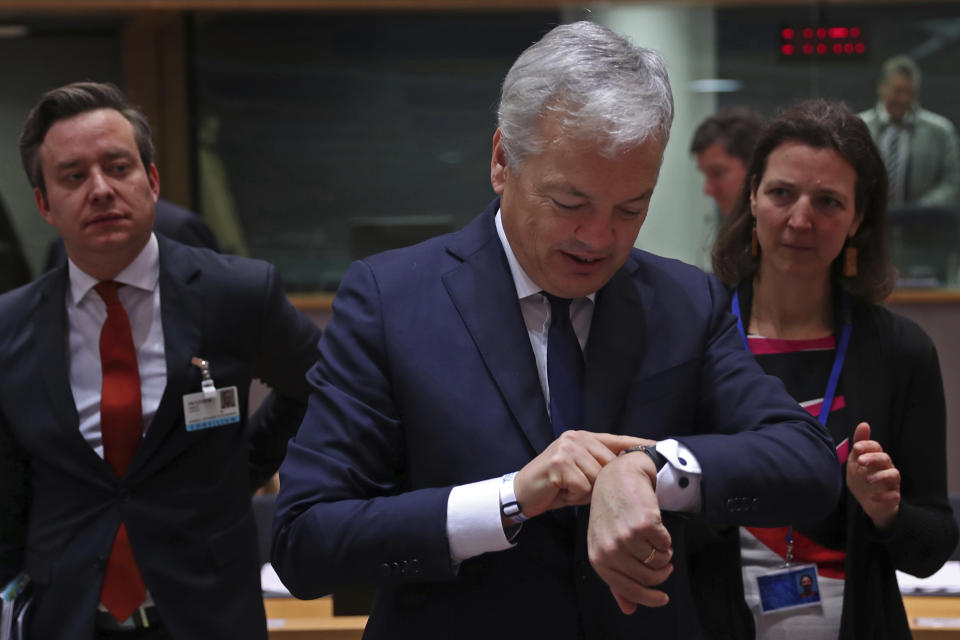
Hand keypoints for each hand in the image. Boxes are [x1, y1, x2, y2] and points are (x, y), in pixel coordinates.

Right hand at [513, 431, 653, 518]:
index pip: (618, 439)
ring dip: (587, 492)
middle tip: (582, 489)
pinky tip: (563, 492)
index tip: (660, 446)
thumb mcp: (581, 472)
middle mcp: (576, 438)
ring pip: (598, 478)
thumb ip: (601, 468)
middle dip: (604, 483)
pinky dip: (575, 496)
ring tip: (570, 490)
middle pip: (610, 464)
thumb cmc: (555, 486)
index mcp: (584, 437)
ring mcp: (567, 449)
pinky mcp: (560, 463)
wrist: (522, 494)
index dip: (638, 444)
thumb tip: (630, 474)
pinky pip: (584, 486)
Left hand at [587, 451, 673, 613]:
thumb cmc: (612, 510)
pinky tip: (658, 527)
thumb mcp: (607, 543)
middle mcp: (610, 550)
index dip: (648, 597)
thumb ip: (618, 579)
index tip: (662, 599)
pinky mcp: (643, 524)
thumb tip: (629, 610)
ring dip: (664, 554)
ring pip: (659, 562)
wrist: (619, 476)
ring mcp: (626, 537)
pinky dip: (667, 540)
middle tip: (664, 560)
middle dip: (661, 573)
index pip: (627, 589)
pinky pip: (666, 545)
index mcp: (598, 558)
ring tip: (657, 540)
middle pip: (648, 578)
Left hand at [846, 422, 899, 529]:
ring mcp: (891, 483)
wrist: (868, 503)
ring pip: (894, 475)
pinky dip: (883, 496)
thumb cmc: (862, 478)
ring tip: (867, 480)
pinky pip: (893, 496)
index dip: (868, 446)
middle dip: (873, 458)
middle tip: (860, 461)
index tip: (856, 447)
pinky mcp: (893, 498)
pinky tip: (872, 497)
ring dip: (881, 476)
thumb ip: (859, 444)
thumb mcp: (855, 461)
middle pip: (885, 459)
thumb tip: (864, 424)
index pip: (876, 447)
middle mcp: (887, 468)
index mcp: (877, 458)